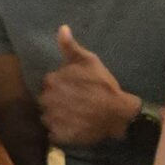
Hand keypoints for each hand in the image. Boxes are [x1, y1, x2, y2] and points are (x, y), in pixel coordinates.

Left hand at [38, 26, 142, 147]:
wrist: (118, 113)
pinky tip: (74, 127)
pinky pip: (53, 133)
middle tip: (75, 103)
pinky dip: (61, 132)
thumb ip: (71, 47)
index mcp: (51, 81)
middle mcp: (47, 100)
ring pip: (47, 117)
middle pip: (45, 101)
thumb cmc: (104, 85)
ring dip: (57, 117)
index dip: (60, 86)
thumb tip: (61, 28)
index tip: (73, 89)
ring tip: (75, 116)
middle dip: (56, 101)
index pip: (48, 84)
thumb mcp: (90, 61)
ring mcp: (52, 119)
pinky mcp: (58, 135)